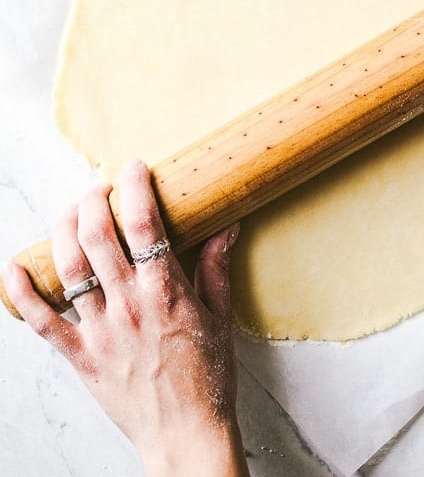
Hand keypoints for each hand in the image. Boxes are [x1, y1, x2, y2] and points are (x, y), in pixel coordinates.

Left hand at [1, 159, 248, 476]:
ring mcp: (100, 331)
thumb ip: (217, 267)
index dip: (134, 188)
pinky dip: (21, 292)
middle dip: (93, 200)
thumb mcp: (221, 316)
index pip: (144, 225)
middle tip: (100, 187)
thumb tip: (226, 225)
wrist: (185, 433)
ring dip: (63, 229)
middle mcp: (128, 306)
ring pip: (69, 268)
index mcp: (166, 293)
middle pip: (97, 237)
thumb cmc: (207, 376)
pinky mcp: (80, 355)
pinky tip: (14, 266)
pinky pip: (41, 322)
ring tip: (70, 210)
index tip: (133, 168)